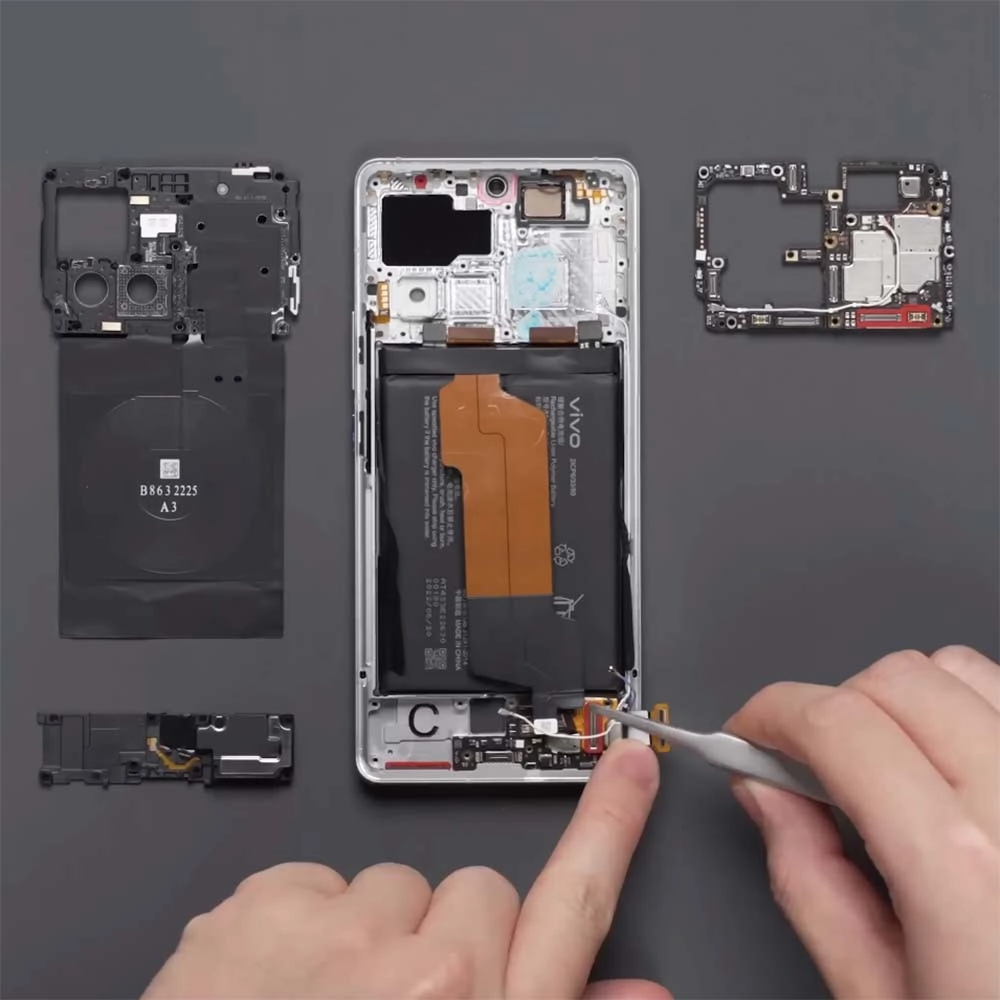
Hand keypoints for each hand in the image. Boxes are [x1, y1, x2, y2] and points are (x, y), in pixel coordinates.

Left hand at [143, 738, 669, 999]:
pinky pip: (316, 879)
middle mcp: (429, 977)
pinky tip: (279, 989)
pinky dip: (301, 926)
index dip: (612, 824)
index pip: (577, 904)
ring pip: (392, 884)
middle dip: (451, 936)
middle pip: (476, 889)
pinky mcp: (266, 910)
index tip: (629, 763)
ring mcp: (343, 937)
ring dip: (371, 936)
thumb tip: (640, 996)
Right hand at [728, 645, 999, 998]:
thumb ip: (809, 880)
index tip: (750, 733)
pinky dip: (964, 710)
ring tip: (884, 761)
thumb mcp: (877, 996)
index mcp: (963, 873)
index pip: (840, 725)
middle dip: (832, 705)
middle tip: (809, 761)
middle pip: (899, 679)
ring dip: (902, 697)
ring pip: (963, 671)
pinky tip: (946, 768)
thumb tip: (762, 788)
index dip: (773, 713)